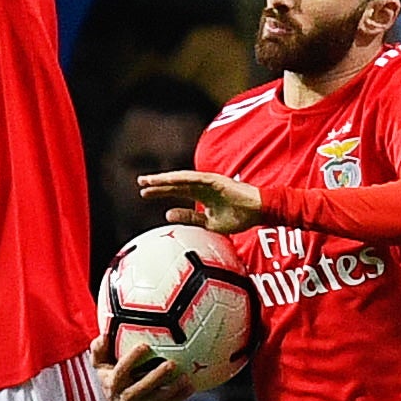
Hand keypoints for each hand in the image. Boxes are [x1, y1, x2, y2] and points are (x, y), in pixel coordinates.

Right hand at [94, 330, 194, 400]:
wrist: (113, 391)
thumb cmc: (107, 367)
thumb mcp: (99, 358)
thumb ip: (99, 347)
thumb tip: (105, 335)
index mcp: (110, 384)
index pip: (120, 373)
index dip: (131, 360)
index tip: (144, 345)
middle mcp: (123, 398)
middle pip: (139, 391)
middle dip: (156, 378)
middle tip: (171, 363)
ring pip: (156, 400)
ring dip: (172, 390)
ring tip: (186, 377)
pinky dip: (179, 396)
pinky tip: (192, 386)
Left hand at [141, 170, 266, 232]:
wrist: (259, 212)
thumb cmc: (240, 217)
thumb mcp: (209, 222)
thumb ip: (190, 217)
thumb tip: (168, 215)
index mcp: (201, 194)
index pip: (177, 191)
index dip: (161, 192)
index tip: (144, 194)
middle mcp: (202, 185)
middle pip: (176, 183)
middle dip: (157, 183)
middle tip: (140, 183)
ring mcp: (209, 181)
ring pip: (182, 179)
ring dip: (165, 179)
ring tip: (148, 181)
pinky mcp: (216, 180)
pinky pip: (194, 178)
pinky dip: (181, 179)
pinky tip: (168, 179)